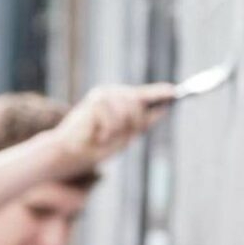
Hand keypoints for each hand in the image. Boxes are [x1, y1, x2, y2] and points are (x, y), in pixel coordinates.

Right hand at [54, 83, 173, 171]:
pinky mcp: (95, 102)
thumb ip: (142, 122)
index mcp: (119, 100)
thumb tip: (164, 110)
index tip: (174, 92)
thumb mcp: (124, 135)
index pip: (143, 94)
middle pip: (139, 104)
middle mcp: (111, 93)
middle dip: (134, 124)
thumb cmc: (96, 145)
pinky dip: (108, 134)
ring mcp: (103, 95)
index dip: (159, 92)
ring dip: (119, 131)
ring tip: (103, 137)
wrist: (69, 152)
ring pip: (129, 113)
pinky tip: (96, 136)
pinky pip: (115, 121)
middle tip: (119, 137)